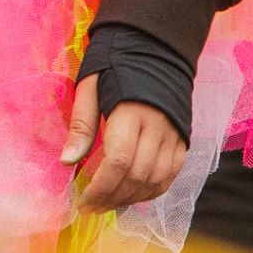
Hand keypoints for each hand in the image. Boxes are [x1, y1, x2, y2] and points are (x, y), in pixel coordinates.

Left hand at [62, 74, 187, 212]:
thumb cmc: (116, 63)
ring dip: (131, 199)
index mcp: (131, 111)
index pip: (118, 161)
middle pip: (137, 176)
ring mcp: (174, 134)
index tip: (82, 201)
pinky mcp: (183, 138)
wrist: (156, 45)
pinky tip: (132, 195)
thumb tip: (68, 162)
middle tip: (91, 207)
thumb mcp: (90, 86)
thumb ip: (81, 125)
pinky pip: (170, 175)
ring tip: (108, 204)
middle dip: (112, 198)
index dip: (100, 187)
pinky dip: (151, 191)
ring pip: (156, 180)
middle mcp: (158, 125)